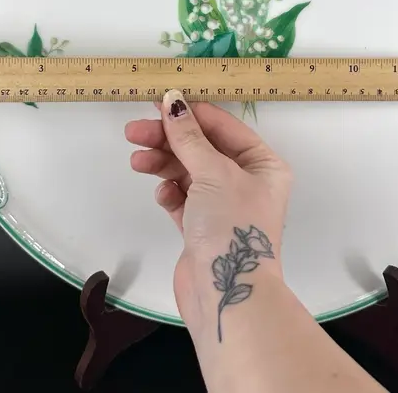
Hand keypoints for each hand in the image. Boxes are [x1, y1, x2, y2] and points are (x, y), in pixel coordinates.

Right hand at [125, 90, 291, 331]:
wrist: (228, 296)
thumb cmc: (232, 226)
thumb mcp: (213, 173)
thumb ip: (189, 137)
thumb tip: (173, 100)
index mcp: (262, 164)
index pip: (223, 127)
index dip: (191, 113)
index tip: (159, 102)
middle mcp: (246, 181)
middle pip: (201, 148)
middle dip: (169, 139)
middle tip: (134, 131)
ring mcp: (223, 204)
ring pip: (188, 171)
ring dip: (163, 163)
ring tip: (138, 161)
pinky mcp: (202, 226)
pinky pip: (182, 198)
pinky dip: (170, 192)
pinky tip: (162, 195)